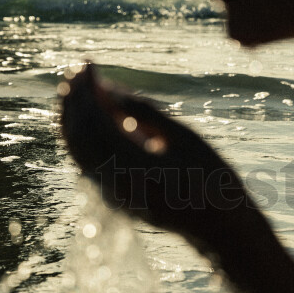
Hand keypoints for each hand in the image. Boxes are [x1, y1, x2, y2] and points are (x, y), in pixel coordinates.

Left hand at [60, 63, 262, 257]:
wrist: (219, 229)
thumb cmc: (212, 180)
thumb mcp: (187, 139)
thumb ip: (147, 114)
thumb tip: (110, 90)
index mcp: (134, 169)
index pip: (95, 121)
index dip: (88, 89)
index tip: (90, 63)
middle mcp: (115, 185)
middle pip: (79, 136)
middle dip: (75, 99)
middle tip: (79, 68)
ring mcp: (111, 196)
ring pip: (78, 150)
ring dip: (73, 116)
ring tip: (78, 87)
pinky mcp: (113, 199)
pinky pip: (88, 162)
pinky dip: (84, 135)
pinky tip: (92, 114)